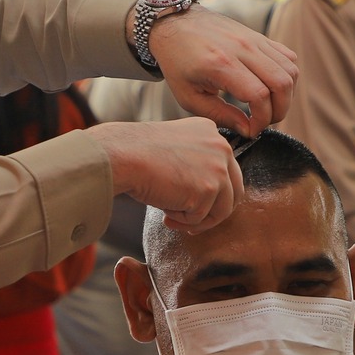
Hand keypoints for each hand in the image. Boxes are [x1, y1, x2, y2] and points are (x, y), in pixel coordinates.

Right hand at [83, 119, 243, 233]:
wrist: (121, 156)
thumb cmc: (136, 154)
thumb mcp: (175, 149)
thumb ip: (195, 162)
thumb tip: (207, 195)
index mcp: (212, 132)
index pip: (225, 170)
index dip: (211, 193)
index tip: (190, 202)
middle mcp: (221, 147)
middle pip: (233, 191)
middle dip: (212, 211)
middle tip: (190, 221)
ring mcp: (218, 168)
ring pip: (222, 209)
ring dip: (197, 220)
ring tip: (171, 218)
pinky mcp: (209, 189)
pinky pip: (200, 218)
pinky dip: (183, 222)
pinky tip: (165, 212)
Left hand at [144, 8, 298, 134]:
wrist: (175, 24)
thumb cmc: (178, 62)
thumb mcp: (189, 97)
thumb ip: (220, 115)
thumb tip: (248, 129)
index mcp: (221, 64)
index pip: (259, 96)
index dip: (261, 120)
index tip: (252, 129)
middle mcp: (242, 49)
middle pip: (282, 84)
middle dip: (279, 111)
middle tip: (264, 121)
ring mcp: (254, 40)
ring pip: (290, 70)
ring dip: (286, 95)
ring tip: (268, 107)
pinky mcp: (259, 37)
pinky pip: (287, 57)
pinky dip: (286, 76)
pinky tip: (270, 88)